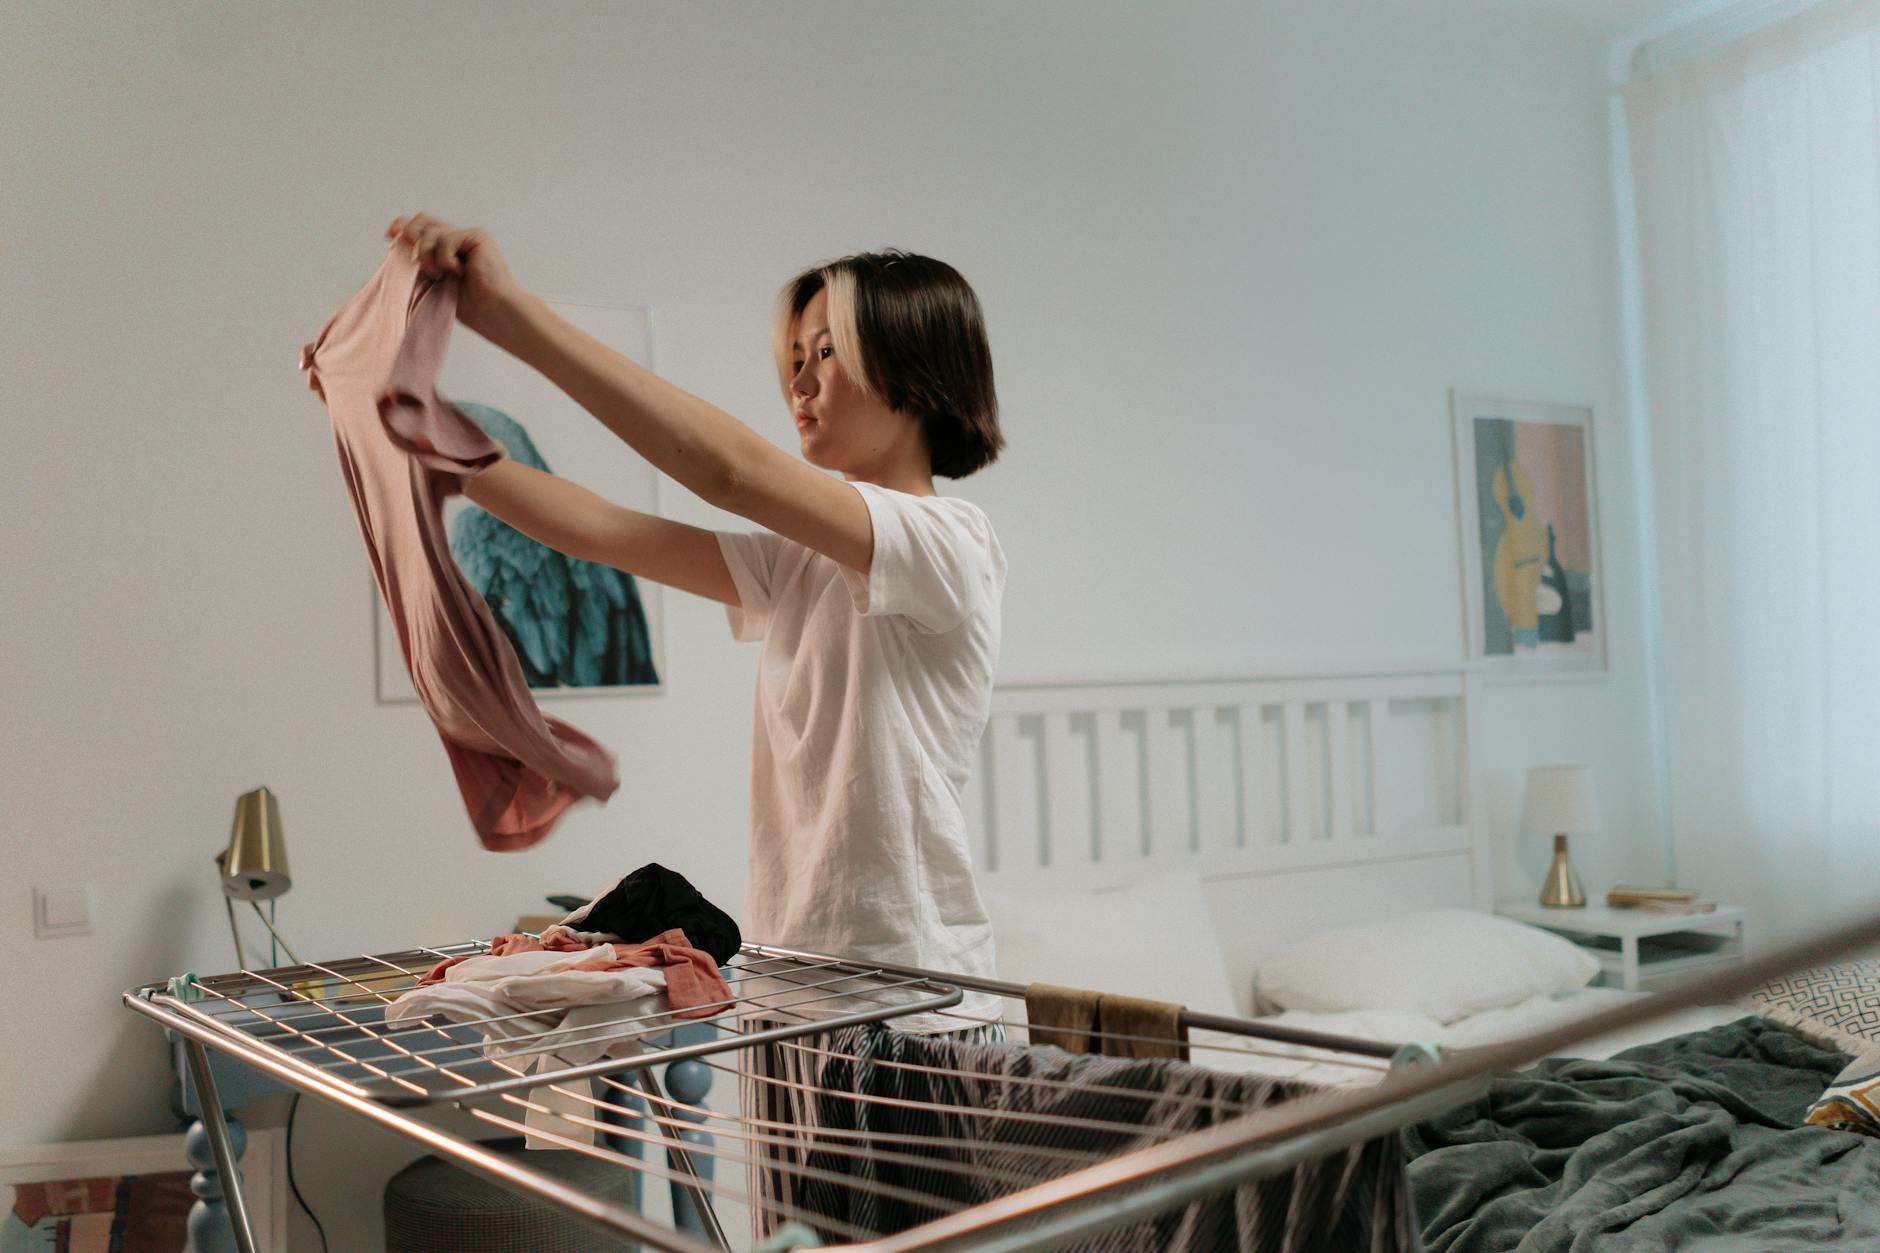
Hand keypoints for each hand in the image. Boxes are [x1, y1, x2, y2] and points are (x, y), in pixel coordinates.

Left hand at [385, 213, 521, 343]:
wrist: (493, 313)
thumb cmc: (467, 306)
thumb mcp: (430, 281)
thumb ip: (416, 260)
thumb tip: (391, 239)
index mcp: (446, 250)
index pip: (420, 227)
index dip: (402, 227)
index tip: (389, 236)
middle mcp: (457, 240)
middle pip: (422, 220)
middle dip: (410, 237)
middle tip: (415, 260)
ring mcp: (468, 237)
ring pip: (431, 230)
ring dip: (427, 254)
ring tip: (439, 274)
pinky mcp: (477, 237)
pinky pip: (447, 239)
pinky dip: (445, 258)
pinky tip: (459, 272)